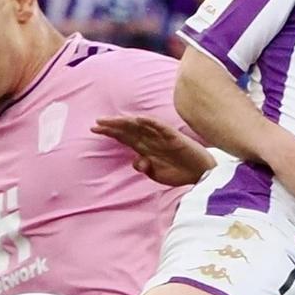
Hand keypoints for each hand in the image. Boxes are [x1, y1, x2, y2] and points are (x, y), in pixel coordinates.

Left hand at [94, 115, 214, 187]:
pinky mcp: (174, 137)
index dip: (110, 132)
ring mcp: (162, 137)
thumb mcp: (157, 174)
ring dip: (126, 123)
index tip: (93, 129)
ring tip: (111, 121)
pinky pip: (160, 128)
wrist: (201, 175)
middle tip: (96, 123)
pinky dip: (150, 123)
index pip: (125, 136)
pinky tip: (138, 119)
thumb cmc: (180, 173)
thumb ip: (145, 168)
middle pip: (129, 129)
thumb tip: (136, 162)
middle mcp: (152, 140)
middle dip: (112, 126)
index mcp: (146, 148)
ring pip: (141, 126)